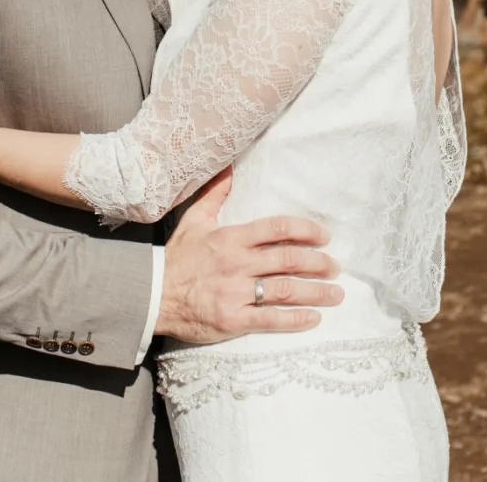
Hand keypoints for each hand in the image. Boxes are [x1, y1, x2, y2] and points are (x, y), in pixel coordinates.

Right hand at [155, 169, 342, 342]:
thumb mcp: (194, 220)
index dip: (305, 230)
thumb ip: (214, 194)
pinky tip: (314, 318)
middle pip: (288, 260)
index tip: (324, 236)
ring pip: (285, 290)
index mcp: (231, 238)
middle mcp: (237, 264)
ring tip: (335, 293)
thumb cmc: (176, 258)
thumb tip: (228, 167)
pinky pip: (271, 320)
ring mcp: (236, 293)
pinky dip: (295, 319)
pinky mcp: (233, 320)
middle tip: (335, 266)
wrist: (151, 296)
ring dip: (315, 292)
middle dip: (317, 262)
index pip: (277, 228)